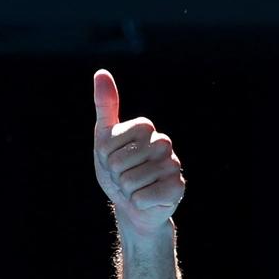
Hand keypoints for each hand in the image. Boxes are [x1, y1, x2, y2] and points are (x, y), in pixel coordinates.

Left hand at [92, 69, 184, 237]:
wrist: (132, 205)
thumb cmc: (118, 171)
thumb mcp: (105, 139)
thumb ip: (105, 106)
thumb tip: (101, 72)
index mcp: (146, 128)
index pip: (110, 143)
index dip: (106, 157)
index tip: (114, 160)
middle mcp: (163, 143)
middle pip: (120, 162)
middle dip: (116, 175)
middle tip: (125, 177)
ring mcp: (173, 165)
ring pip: (131, 181)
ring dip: (127, 191)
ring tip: (135, 188)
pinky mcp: (177, 188)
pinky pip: (143, 197)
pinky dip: (137, 203)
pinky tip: (146, 200)